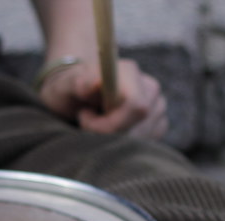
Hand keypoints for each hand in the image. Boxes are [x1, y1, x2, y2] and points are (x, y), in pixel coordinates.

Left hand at [37, 58, 168, 139]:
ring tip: (96, 123)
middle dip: (109, 133)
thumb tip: (96, 82)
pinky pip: (147, 141)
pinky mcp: (158, 122)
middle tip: (85, 123)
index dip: (113, 123)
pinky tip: (110, 131)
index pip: (137, 107)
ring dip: (115, 139)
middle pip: (140, 126)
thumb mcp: (66, 85)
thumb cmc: (70, 87)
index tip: (86, 120)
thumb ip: (80, 83)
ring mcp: (157, 105)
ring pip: (143, 137)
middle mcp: (149, 87)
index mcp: (130, 73)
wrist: (79, 91)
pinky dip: (126, 143)